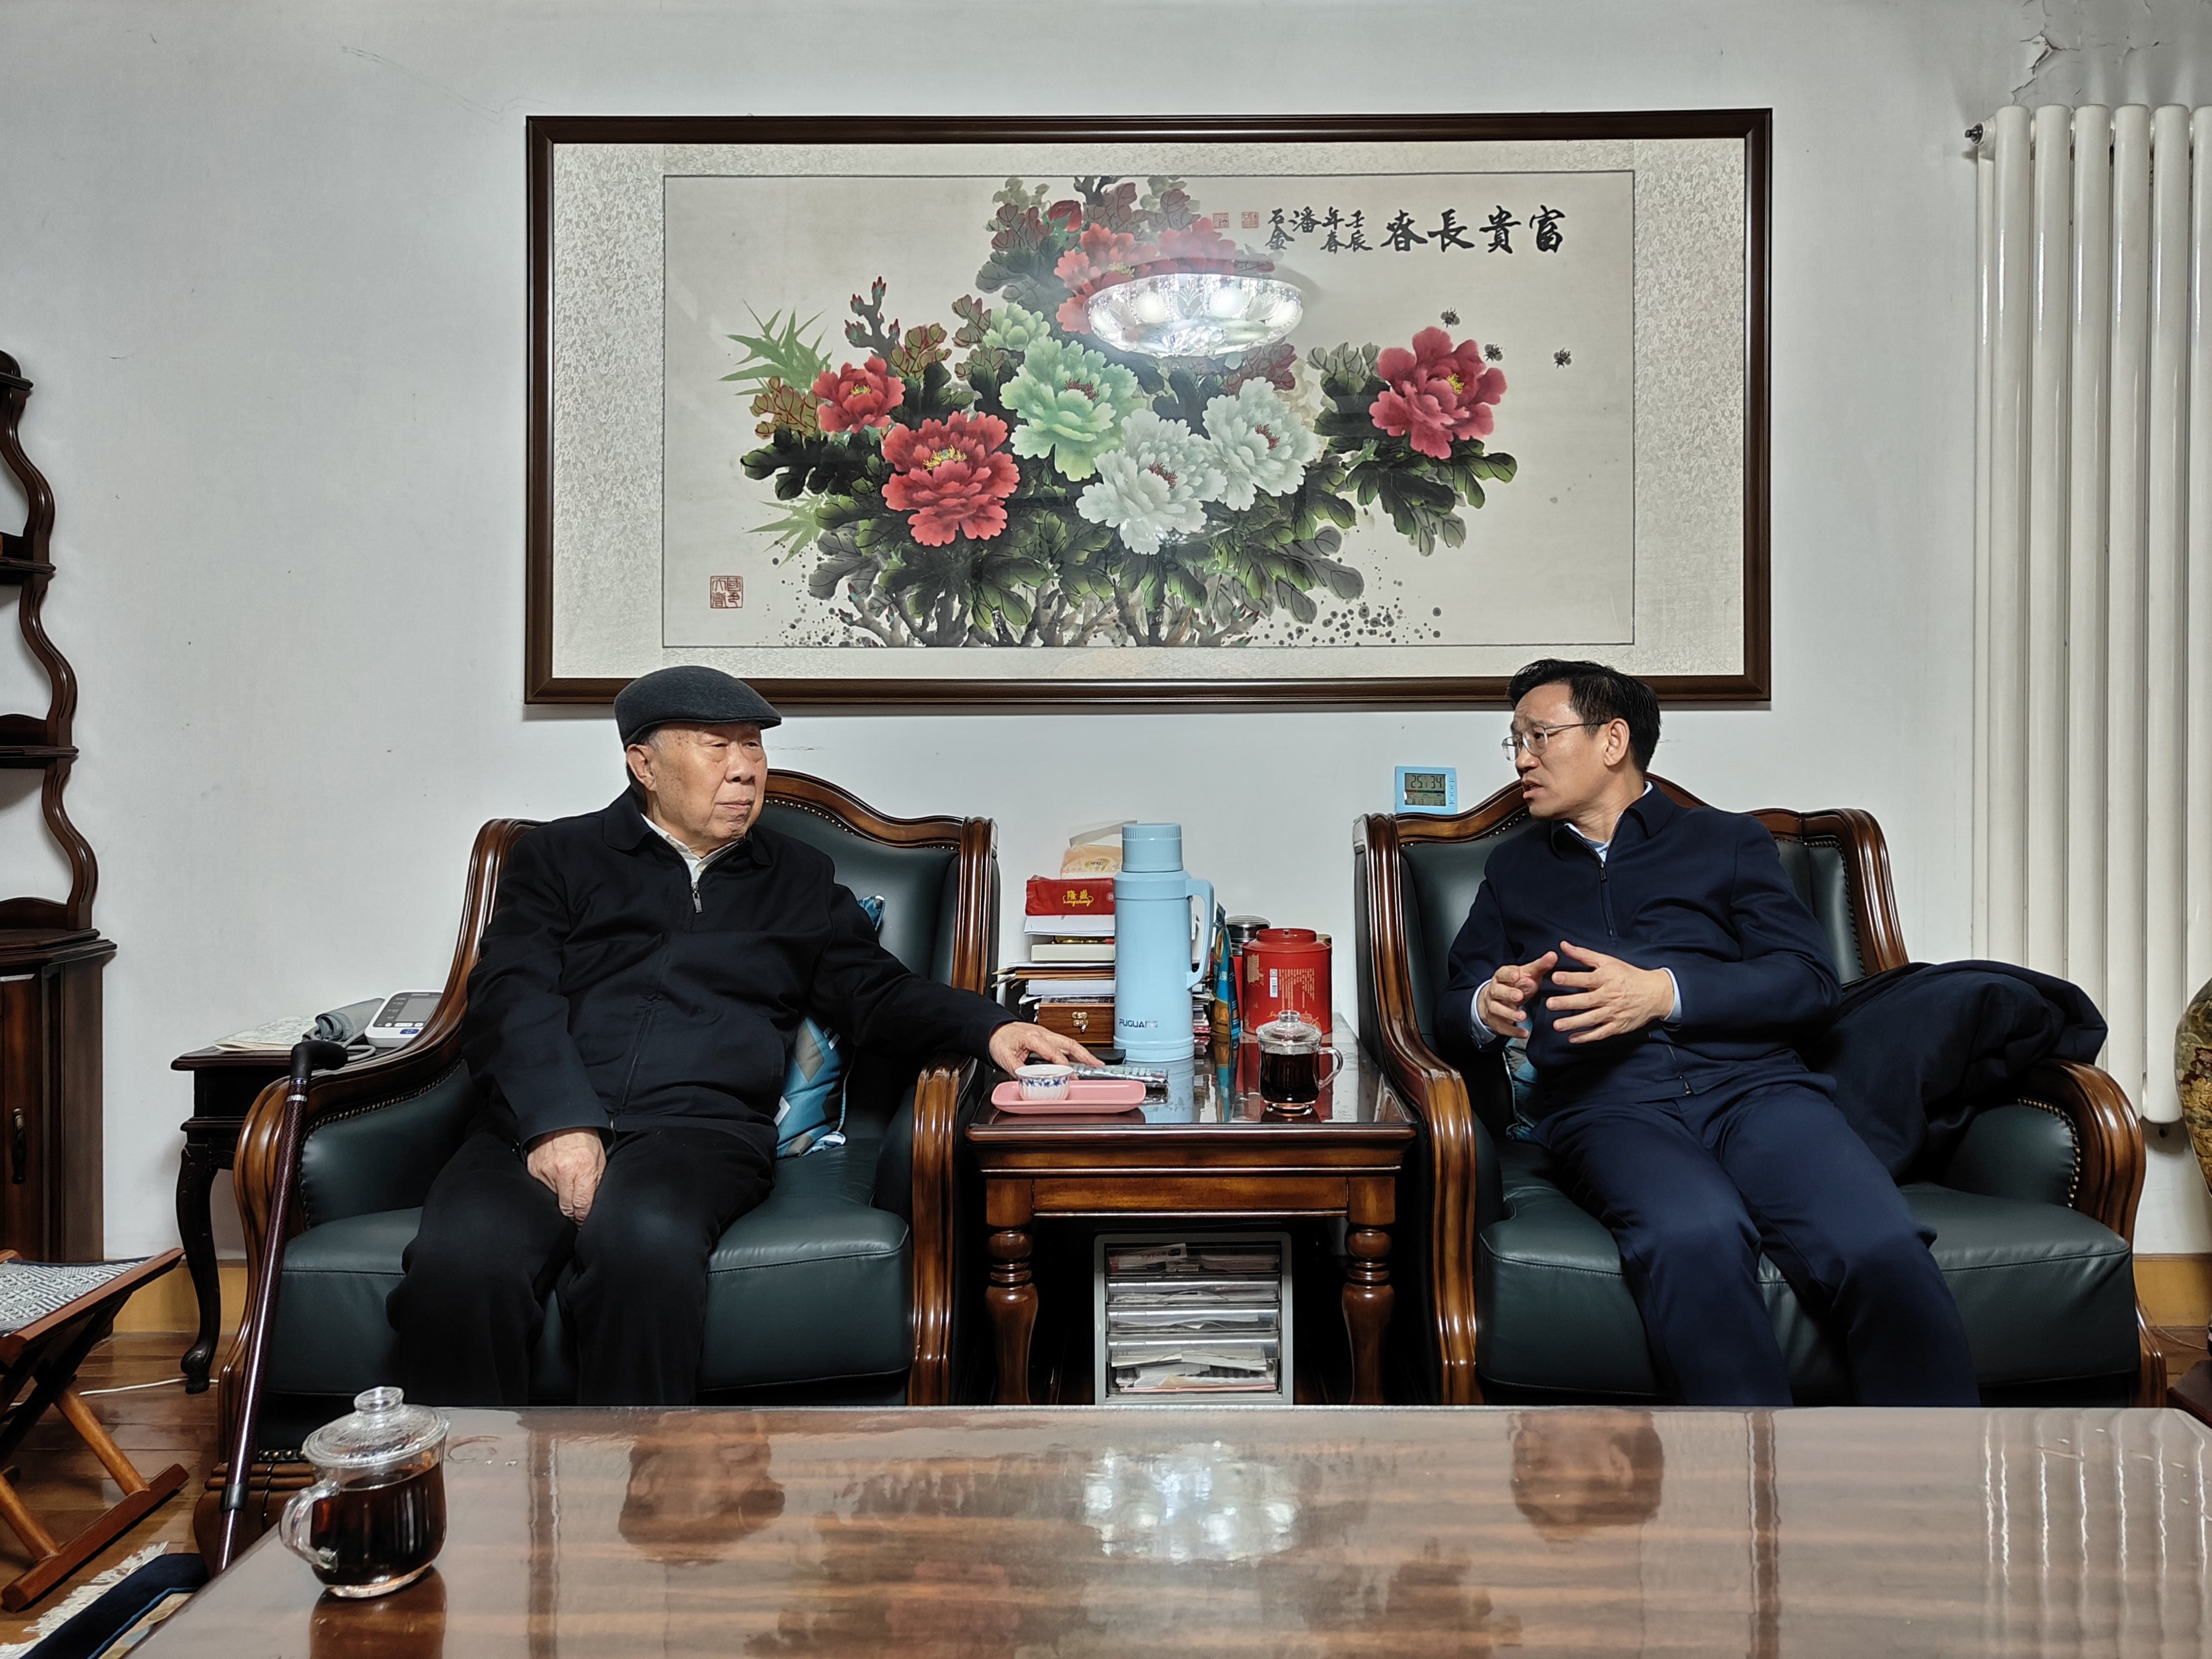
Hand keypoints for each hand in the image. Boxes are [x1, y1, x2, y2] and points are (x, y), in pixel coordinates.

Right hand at [526, 1128, 606, 1222]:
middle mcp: (562, 1172)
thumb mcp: (600, 1159)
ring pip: (553, 1198)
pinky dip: (550, 1184)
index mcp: (582, 1169)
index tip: (583, 1222)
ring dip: (561, 1195)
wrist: (562, 1118)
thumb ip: (595, 1183)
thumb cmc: (585, 1137)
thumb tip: (591, 1205)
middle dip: (572, 1213)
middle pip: (566, 1208)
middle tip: (577, 1211)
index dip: (583, 1218)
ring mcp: (545, 1171)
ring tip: (567, 1180)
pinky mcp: (533, 1170)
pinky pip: (542, 1187)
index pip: (581, 1206)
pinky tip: (556, 1174)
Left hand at [989, 1022, 1101, 1073]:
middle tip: (1097, 1065)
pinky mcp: (1046, 1038)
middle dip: (1085, 1054)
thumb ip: (1019, 1071)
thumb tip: (1031, 1082)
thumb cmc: (999, 1040)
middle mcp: (1042, 1033)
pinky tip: (1080, 1059)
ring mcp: (1046, 1034)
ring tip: (1095, 1063)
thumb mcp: (1005, 1058)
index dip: (1063, 1065)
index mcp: (1032, 1037)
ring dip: (1083, 1053)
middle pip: (1068, 1043)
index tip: (1070, 1076)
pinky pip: (1063, 1044)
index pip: (1053, 1052)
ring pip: (1069, 1042)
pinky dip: (1074, 1051)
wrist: (994, 1030)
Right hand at [1477, 950, 1557, 1037]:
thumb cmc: (1516, 984)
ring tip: (1522, 1017)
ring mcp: (1494, 1006)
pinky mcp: (1497, 1021)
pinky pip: (1503, 1027)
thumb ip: (1540, 965)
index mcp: (1502, 976)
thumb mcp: (1528, 973)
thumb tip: (1553, 955)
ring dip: (1509, 1014)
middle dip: (1508, 994)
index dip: (1508, 975)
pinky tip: (1524, 1033)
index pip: (1502, 973)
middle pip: (1497, 991)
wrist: (1497, 999)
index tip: (1517, 975)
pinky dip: (1513, 1031)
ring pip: (1498, 1009)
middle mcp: (1495, 991)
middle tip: (1519, 996)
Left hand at [1546, 941, 1674, 1043]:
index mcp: (1607, 978)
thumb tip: (1563, 945)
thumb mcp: (1608, 961)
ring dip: (1574, 1023)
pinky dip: (1587, 1037)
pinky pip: (1601, 1033)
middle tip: (1550, 1004)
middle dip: (1567, 1002)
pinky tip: (1572, 1038)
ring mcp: (1614, 1012)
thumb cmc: (1629, 975)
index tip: (1556, 977)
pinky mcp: (1618, 1026)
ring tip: (1556, 1025)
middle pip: (1586, 1000)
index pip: (1586, 978)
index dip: (1571, 978)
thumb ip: (1584, 954)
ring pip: (1592, 1019)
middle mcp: (1610, 996)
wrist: (1656, 993)